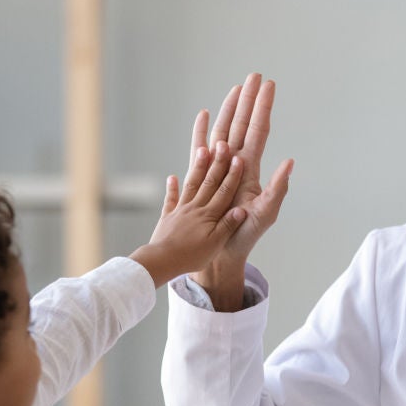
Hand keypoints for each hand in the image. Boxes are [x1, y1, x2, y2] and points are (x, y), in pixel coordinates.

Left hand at [130, 139, 246, 287]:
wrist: (162, 260)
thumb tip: (242, 209)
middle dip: (217, 162)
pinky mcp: (168, 217)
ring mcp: (180, 210)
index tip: (239, 159)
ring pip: (191, 185)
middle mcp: (195, 208)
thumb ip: (228, 225)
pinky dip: (172, 188)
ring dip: (197, 167)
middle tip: (222, 144)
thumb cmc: (191, 256)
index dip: (232, 175)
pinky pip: (171, 200)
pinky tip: (172, 178)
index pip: (224, 191)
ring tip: (202, 149)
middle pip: (209, 182)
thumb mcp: (215, 244)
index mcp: (209, 215)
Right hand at [190, 73, 292, 309]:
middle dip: (248, 100)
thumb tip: (290, 162)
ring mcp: (218, 167)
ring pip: (223, 130)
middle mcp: (235, 163)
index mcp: (250, 168)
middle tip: (254, 76)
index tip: (268, 85)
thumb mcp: (266, 213)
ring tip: (235, 88)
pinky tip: (204, 115)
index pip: (258, 130)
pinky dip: (201, 131)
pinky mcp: (202, 176)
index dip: (263, 108)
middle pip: (242, 124)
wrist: (221, 250)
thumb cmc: (245, 234)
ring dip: (229, 109)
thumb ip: (278, 188)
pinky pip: (199, 148)